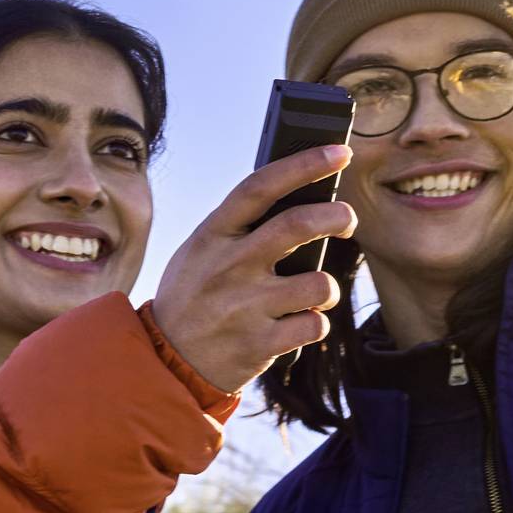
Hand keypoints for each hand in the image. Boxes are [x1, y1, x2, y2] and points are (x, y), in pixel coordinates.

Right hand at [150, 145, 356, 394]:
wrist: (164, 360)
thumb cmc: (192, 296)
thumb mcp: (199, 251)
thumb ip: (238, 227)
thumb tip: (299, 196)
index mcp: (212, 234)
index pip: (261, 186)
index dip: (305, 164)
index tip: (339, 152)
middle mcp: (229, 265)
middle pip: (299, 225)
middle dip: (338, 216)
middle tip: (347, 220)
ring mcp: (245, 306)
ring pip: (319, 283)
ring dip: (328, 288)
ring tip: (316, 293)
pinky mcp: (259, 344)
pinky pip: (314, 325)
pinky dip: (315, 323)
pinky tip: (298, 324)